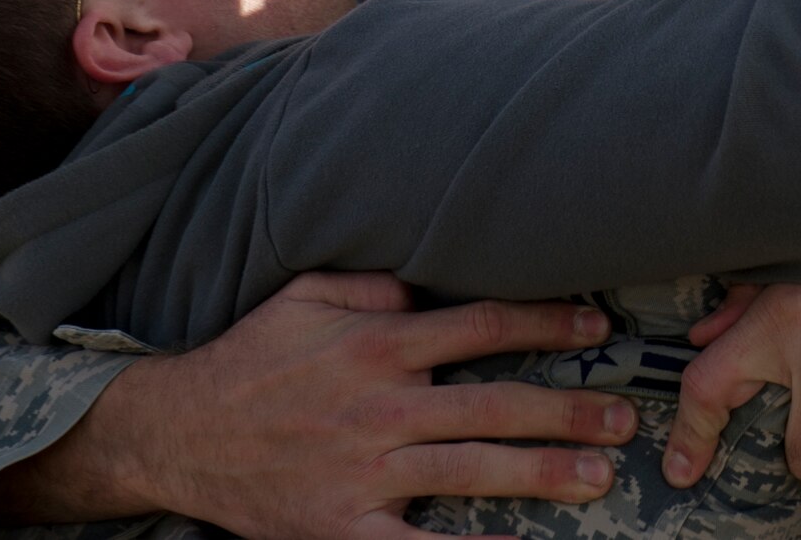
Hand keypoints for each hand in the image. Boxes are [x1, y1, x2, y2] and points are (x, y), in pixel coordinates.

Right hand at [0, 271, 638, 538]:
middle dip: (567, 409)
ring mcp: (364, 472)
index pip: (481, 326)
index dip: (545, 325)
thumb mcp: (308, 295)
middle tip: (623, 415)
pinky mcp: (343, 530)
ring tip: (601, 474)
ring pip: (473, 470)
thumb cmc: (251, 357)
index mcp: (377, 344)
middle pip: (494, 404)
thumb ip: (379, 287)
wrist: (177, 433)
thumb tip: (436, 284)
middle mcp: (380, 406)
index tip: (595, 328)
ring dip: (544, 473)